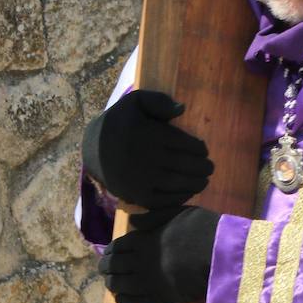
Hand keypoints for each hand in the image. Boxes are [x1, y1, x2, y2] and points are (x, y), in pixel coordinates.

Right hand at [81, 90, 213, 208]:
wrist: (92, 148)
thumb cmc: (120, 122)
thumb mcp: (135, 102)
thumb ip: (159, 101)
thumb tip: (182, 109)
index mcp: (150, 134)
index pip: (185, 143)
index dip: (199, 148)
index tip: (204, 150)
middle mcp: (147, 157)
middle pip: (185, 165)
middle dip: (202, 167)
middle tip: (210, 168)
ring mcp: (141, 179)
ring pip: (177, 184)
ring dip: (195, 184)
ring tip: (204, 181)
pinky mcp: (135, 195)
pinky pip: (163, 200)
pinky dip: (178, 198)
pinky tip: (187, 193)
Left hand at [100, 206, 219, 302]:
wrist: (221, 253)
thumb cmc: (202, 228)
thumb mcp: (177, 212)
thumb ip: (153, 217)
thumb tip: (132, 221)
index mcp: (143, 240)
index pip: (117, 248)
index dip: (110, 252)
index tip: (108, 254)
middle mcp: (141, 262)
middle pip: (113, 267)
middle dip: (106, 268)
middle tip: (105, 270)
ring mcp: (150, 283)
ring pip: (121, 286)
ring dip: (113, 285)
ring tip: (112, 284)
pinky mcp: (162, 300)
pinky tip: (122, 300)